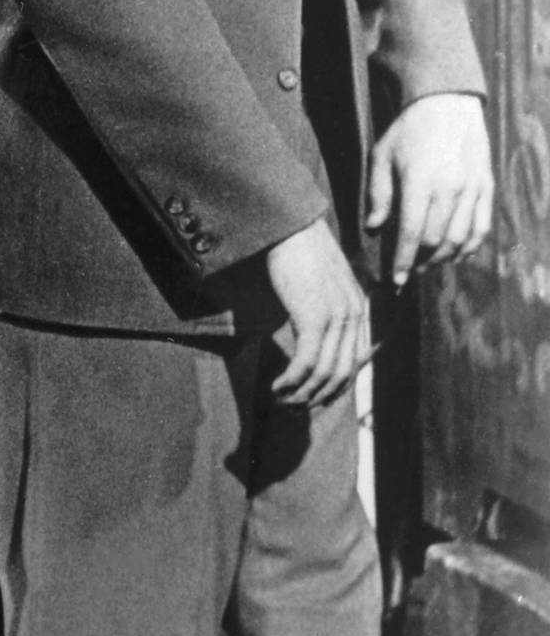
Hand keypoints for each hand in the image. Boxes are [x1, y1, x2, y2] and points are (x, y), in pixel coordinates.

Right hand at [265, 217, 371, 406]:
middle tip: (292, 410)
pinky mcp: (314, 317)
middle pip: (342, 374)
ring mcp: (336, 317)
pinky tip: (277, 386)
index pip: (355, 363)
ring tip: (279, 401)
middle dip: (317, 398)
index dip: (335, 387)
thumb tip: (309, 326)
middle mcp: (353, 316)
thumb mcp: (317, 280)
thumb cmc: (296, 248)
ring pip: (325, 373)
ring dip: (301, 394)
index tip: (311, 399)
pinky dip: (293, 380)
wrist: (288, 226)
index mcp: (357, 309)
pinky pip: (307, 362)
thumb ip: (322, 302)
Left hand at [364, 93, 493, 286]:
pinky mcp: (486, 187)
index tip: (396, 280)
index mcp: (420, 181)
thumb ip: (378, 194)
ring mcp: (473, 188)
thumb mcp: (381, 156)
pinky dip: (469, 247)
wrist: (447, 104)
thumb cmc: (407, 131)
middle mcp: (450, 187)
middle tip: (408, 270)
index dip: (403, 261)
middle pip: (437, 241)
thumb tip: (374, 229)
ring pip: (461, 239)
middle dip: (421, 262)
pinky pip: (482, 227)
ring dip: (444, 259)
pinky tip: (455, 255)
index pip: (412, 233)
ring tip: (427, 265)